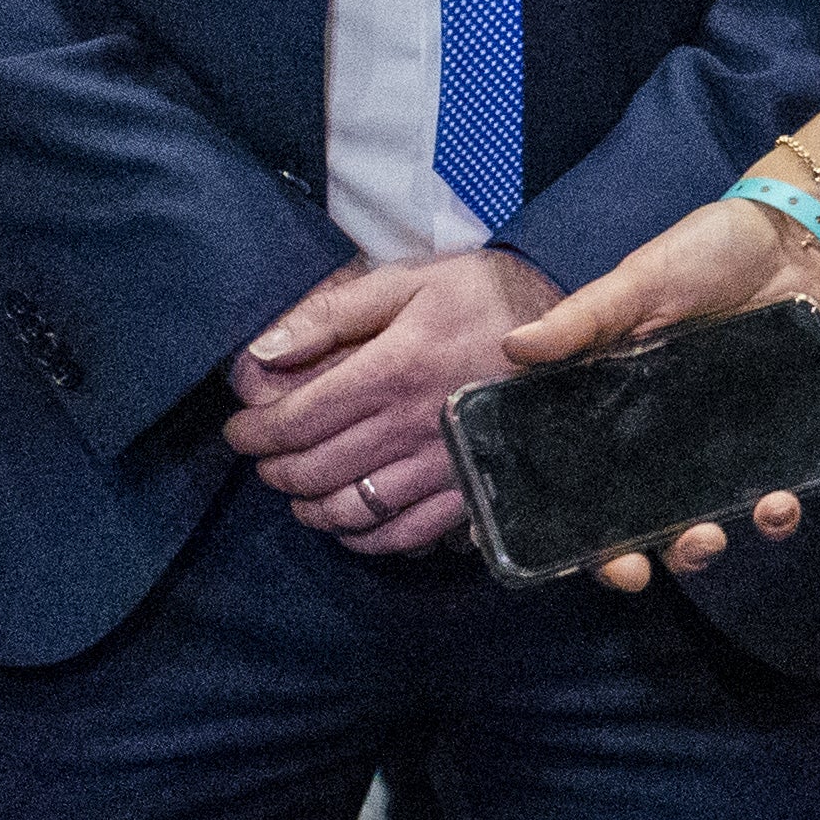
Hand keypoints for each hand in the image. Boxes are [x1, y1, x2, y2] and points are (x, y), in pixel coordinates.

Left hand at [225, 247, 562, 557]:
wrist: (578, 336)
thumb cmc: (490, 298)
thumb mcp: (416, 280)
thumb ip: (335, 311)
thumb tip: (263, 350)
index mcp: (393, 369)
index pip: (296, 418)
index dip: (253, 430)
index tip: (240, 428)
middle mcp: (411, 427)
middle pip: (313, 469)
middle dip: (273, 468)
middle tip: (264, 456)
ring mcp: (441, 467)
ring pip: (349, 509)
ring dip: (309, 506)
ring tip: (298, 490)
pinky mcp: (468, 492)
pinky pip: (400, 536)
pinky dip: (362, 538)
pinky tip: (350, 522)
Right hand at [499, 196, 819, 590]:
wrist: (792, 236)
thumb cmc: (703, 253)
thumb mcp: (638, 281)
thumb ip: (584, 319)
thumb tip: (511, 347)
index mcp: (609, 406)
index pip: (572, 479)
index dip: (556, 527)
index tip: (545, 561)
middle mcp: (657, 438)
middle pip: (632, 520)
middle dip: (629, 559)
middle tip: (636, 572)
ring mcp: (715, 443)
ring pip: (699, 520)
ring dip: (700, 546)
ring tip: (710, 535)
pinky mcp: (772, 438)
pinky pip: (770, 494)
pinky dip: (775, 512)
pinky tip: (780, 503)